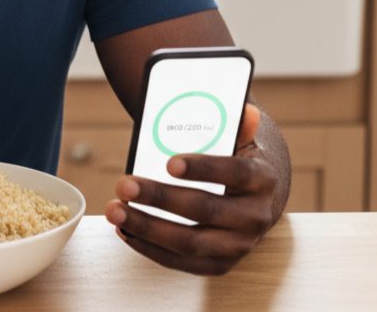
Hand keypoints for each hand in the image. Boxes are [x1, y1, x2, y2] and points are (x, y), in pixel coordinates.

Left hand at [105, 103, 279, 274]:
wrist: (250, 199)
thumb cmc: (232, 163)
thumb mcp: (237, 141)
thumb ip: (235, 126)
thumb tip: (245, 112)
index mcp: (262, 180)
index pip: (236, 172)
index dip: (204, 168)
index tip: (169, 162)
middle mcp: (255, 217)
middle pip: (205, 209)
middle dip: (159, 197)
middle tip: (123, 184)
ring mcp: (239, 246)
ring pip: (190, 242)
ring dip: (146, 226)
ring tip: (114, 209)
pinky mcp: (219, 265)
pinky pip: (181, 262)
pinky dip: (149, 247)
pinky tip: (124, 229)